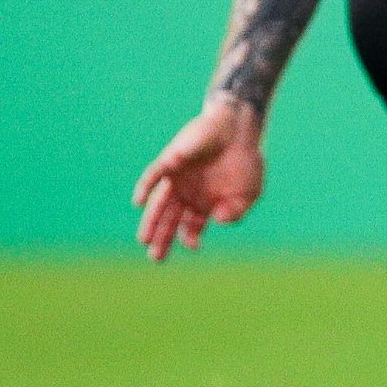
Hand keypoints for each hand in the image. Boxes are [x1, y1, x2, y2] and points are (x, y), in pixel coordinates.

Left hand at [132, 98, 265, 261]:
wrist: (239, 129)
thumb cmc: (245, 160)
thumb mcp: (248, 192)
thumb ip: (237, 210)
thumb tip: (218, 220)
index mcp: (204, 204)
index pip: (190, 227)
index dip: (190, 238)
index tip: (193, 245)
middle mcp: (187, 194)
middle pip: (171, 221)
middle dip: (163, 239)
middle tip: (156, 257)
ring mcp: (177, 178)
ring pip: (159, 203)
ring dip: (151, 221)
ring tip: (144, 239)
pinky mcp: (171, 161)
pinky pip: (154, 175)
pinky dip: (145, 188)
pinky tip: (137, 203)